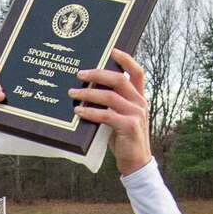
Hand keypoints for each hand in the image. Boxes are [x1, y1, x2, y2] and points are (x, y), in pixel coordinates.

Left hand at [69, 49, 151, 175]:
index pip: (137, 73)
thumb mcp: (119, 118)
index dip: (126, 60)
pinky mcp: (129, 126)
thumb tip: (88, 93)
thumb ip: (112, 105)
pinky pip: (106, 115)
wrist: (135, 162)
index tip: (113, 50)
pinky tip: (78, 112)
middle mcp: (140, 103)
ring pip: (110, 96)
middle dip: (98, 74)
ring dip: (89, 94)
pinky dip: (90, 112)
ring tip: (72, 94)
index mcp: (139, 98)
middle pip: (120, 80)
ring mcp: (136, 114)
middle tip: (80, 74)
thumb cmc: (123, 139)